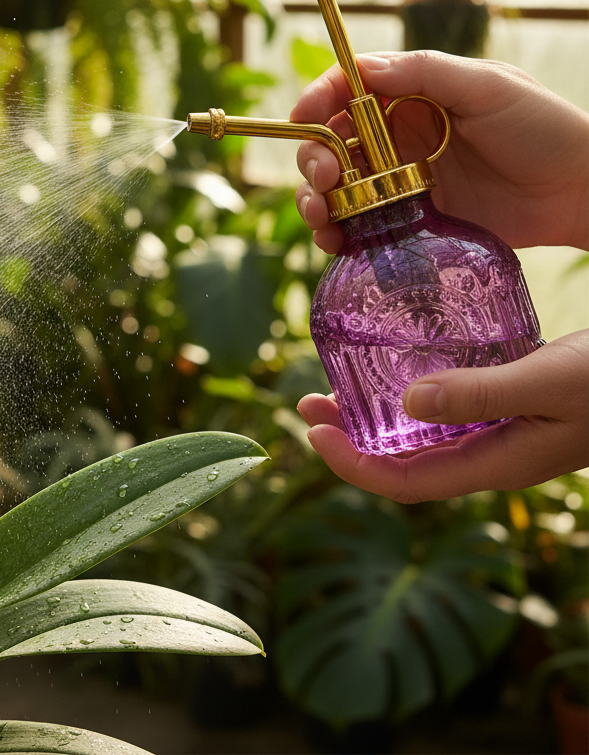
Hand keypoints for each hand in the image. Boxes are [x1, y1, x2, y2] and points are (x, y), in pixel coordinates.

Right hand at [291, 51, 588, 254]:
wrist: (579, 192)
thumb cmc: (544, 127)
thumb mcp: (489, 86)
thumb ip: (426, 72)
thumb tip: (364, 68)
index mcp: (410, 95)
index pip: (345, 89)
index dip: (316, 100)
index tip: (302, 119)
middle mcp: (395, 136)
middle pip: (328, 142)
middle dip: (312, 158)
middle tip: (324, 178)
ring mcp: (397, 181)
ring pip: (333, 188)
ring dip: (313, 200)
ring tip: (321, 217)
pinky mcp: (406, 220)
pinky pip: (357, 226)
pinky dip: (336, 235)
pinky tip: (335, 243)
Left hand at [297, 330, 588, 501]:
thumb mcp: (548, 382)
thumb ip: (482, 394)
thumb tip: (407, 403)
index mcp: (496, 463)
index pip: (406, 484)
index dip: (351, 465)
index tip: (312, 428)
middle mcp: (489, 456)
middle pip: (402, 462)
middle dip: (349, 438)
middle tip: (306, 400)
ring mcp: (497, 436)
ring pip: (419, 438)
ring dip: (372, 418)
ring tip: (332, 386)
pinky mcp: (505, 410)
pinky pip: (443, 413)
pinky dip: (407, 397)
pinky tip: (392, 368)